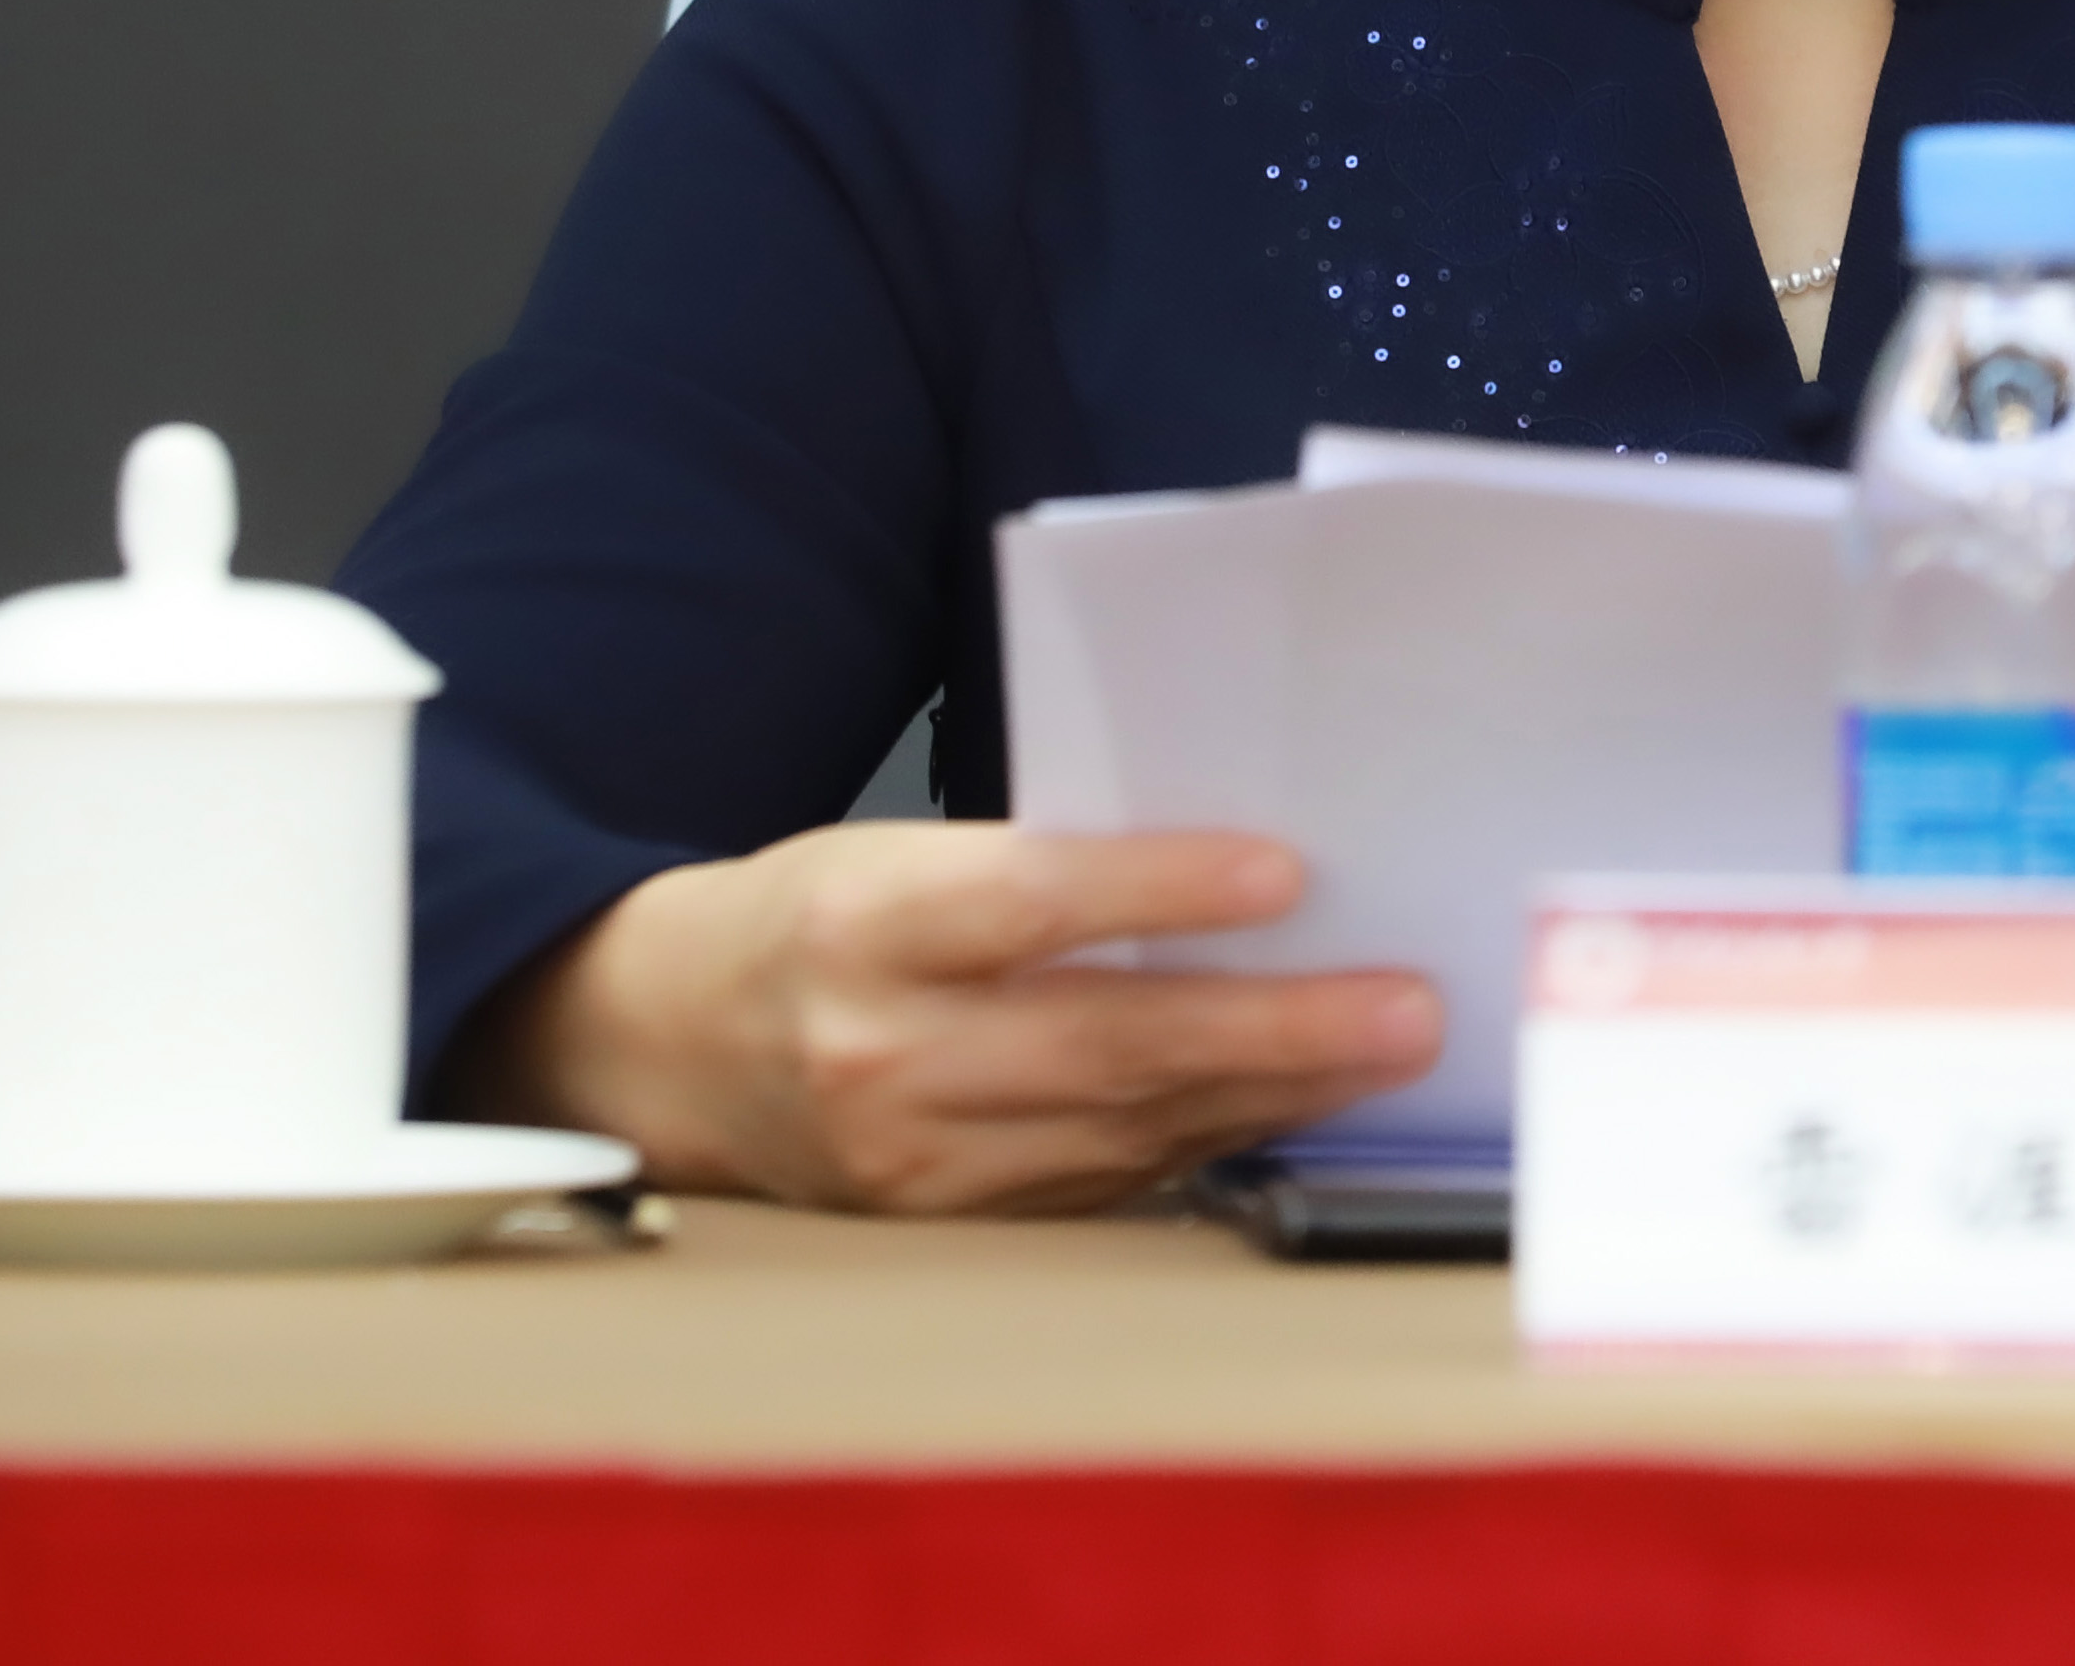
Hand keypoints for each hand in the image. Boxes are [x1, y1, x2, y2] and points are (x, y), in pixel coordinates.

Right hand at [459, 824, 1441, 1214]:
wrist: (669, 1046)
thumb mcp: (896, 853)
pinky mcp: (943, 1222)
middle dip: (1275, 1028)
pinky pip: (1103, 1184)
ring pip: (1123, 1128)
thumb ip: (1035, 866)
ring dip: (1272, 1093)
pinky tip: (1291, 1107)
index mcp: (862, 922)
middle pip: (1101, 1043)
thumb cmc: (819, 918)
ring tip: (1386, 1051)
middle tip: (1406, 1007)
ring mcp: (911, 1157)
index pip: (1026, 903)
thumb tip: (1238, 872)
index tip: (1286, 872)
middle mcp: (879, 1050)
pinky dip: (1208, 1143)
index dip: (1159, 890)